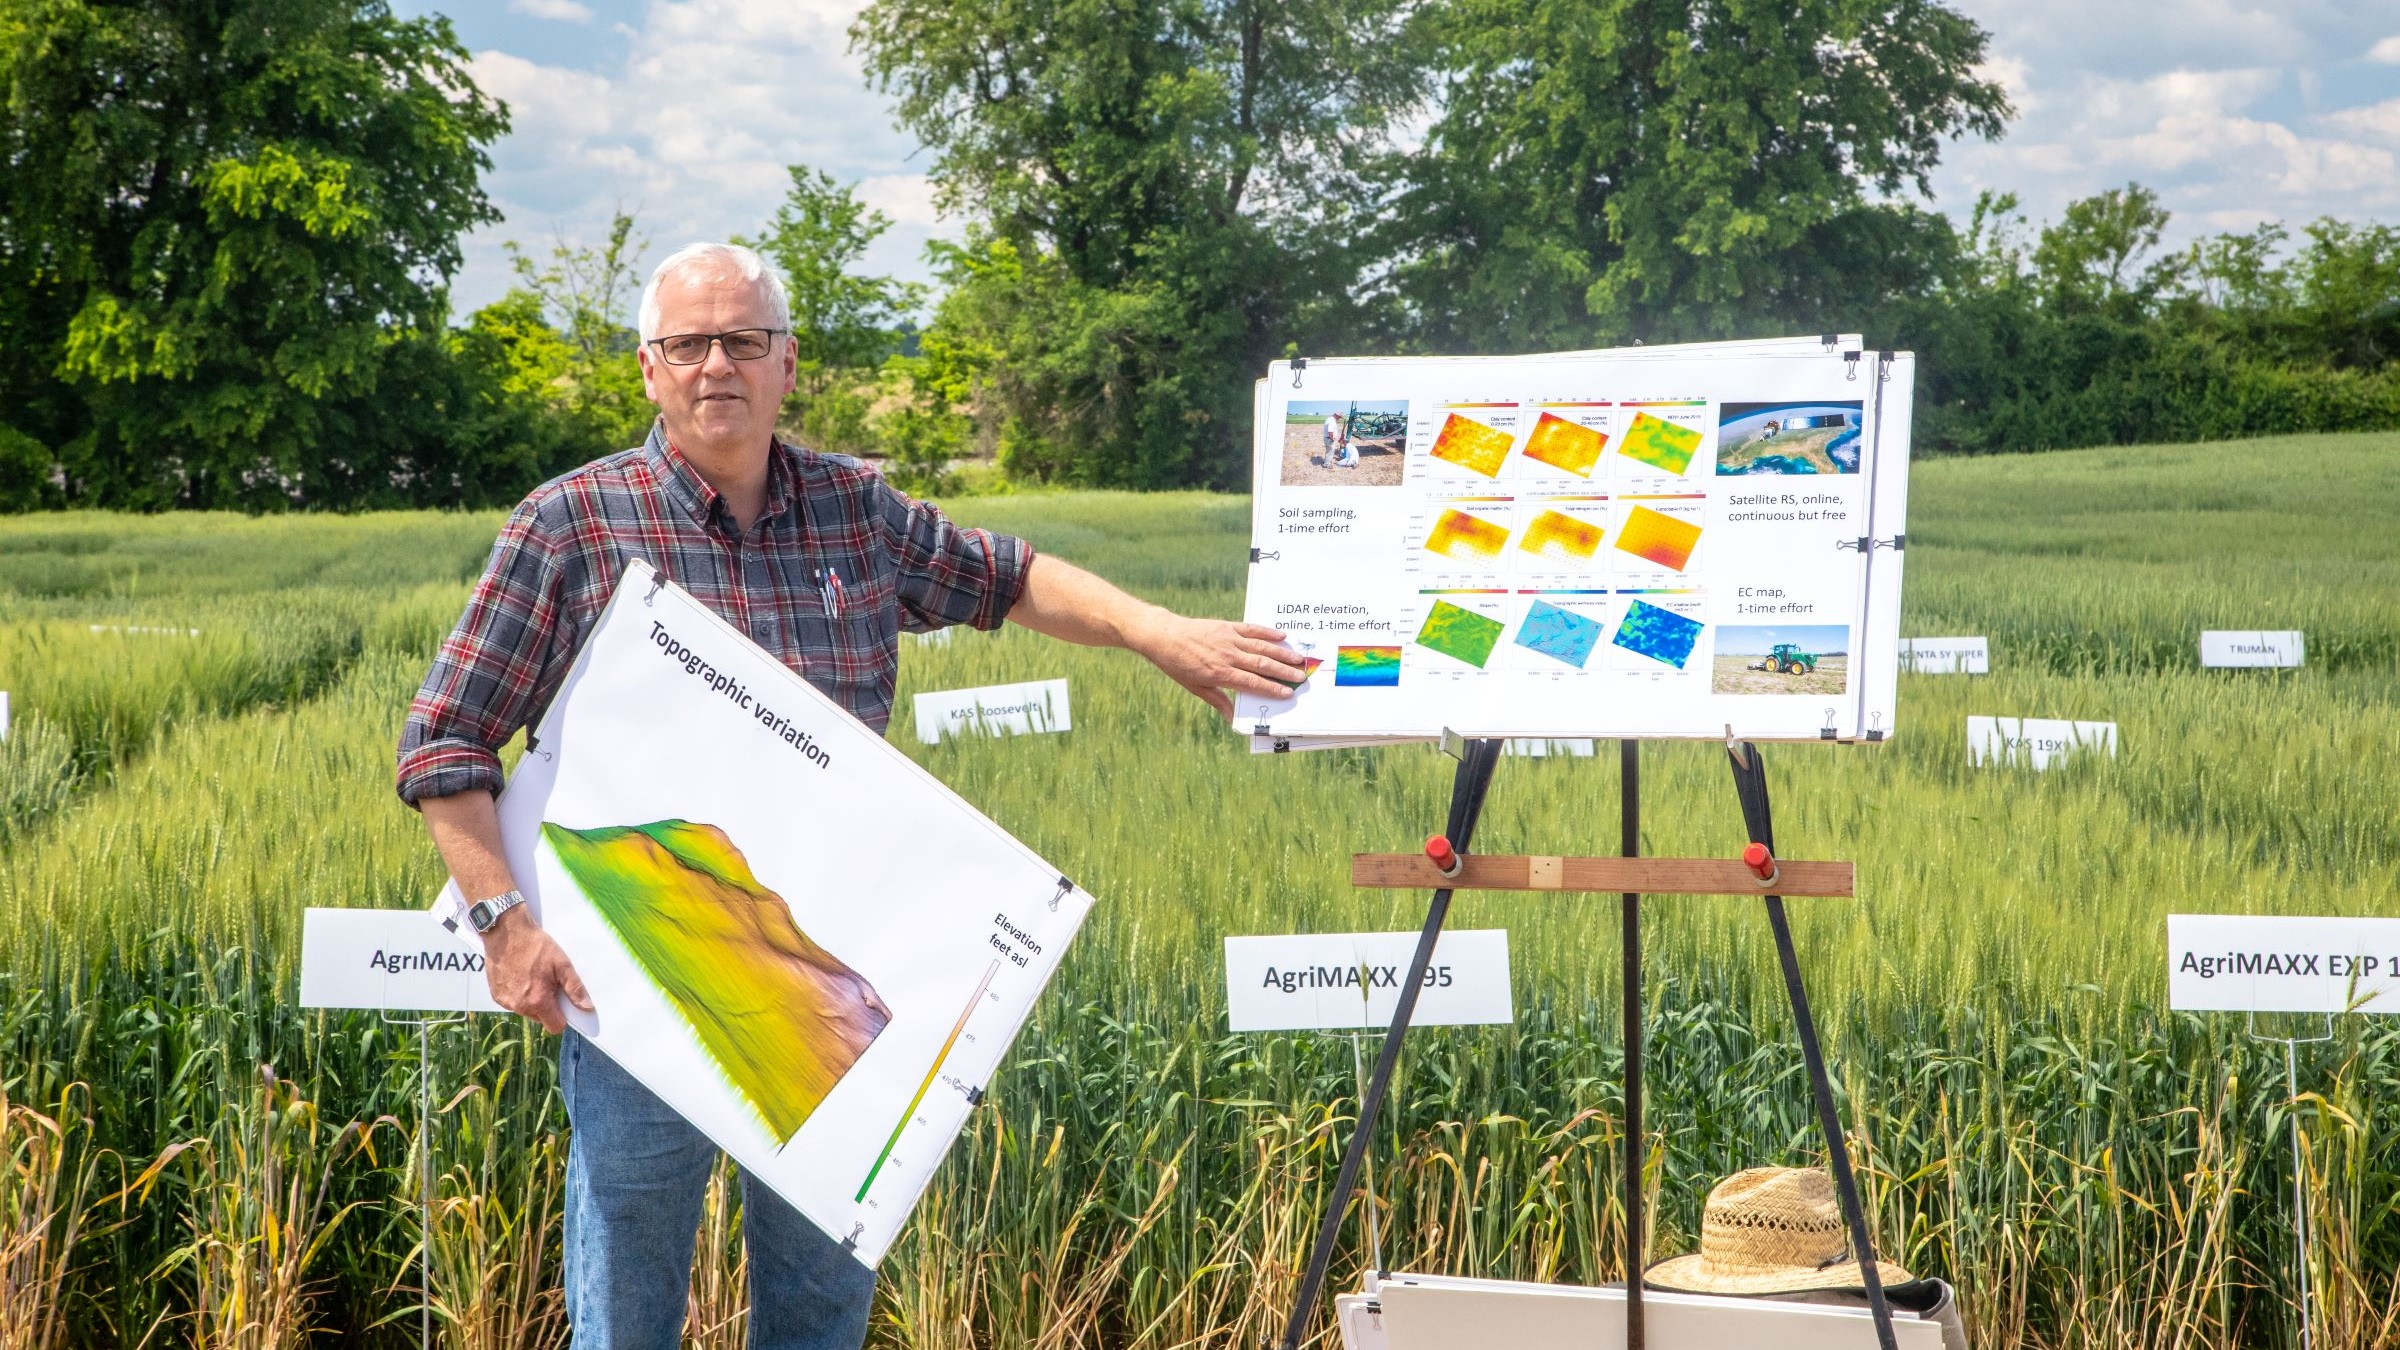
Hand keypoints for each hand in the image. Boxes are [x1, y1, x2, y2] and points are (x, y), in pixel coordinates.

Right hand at [481, 909, 591, 1033]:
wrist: (506, 931)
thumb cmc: (535, 946)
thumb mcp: (562, 964)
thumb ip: (574, 988)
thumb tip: (587, 1007)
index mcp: (537, 1001)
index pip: (555, 1026)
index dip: (562, 1017)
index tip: (563, 1003)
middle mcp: (519, 1006)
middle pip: (540, 1018)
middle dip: (547, 1006)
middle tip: (548, 983)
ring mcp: (505, 1002)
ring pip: (526, 1011)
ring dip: (532, 1000)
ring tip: (533, 977)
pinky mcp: (496, 995)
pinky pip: (513, 1002)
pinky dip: (519, 994)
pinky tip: (520, 976)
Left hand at [1131, 613, 1309, 718]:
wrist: (1164, 636)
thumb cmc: (1178, 665)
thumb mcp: (1195, 687)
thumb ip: (1218, 701)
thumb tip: (1232, 720)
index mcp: (1220, 674)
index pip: (1252, 683)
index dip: (1272, 689)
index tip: (1288, 693)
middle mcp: (1228, 656)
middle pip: (1262, 665)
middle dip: (1283, 672)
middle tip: (1301, 677)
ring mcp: (1228, 639)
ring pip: (1261, 647)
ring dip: (1281, 654)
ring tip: (1298, 659)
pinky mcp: (1226, 626)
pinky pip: (1251, 629)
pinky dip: (1267, 633)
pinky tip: (1281, 636)